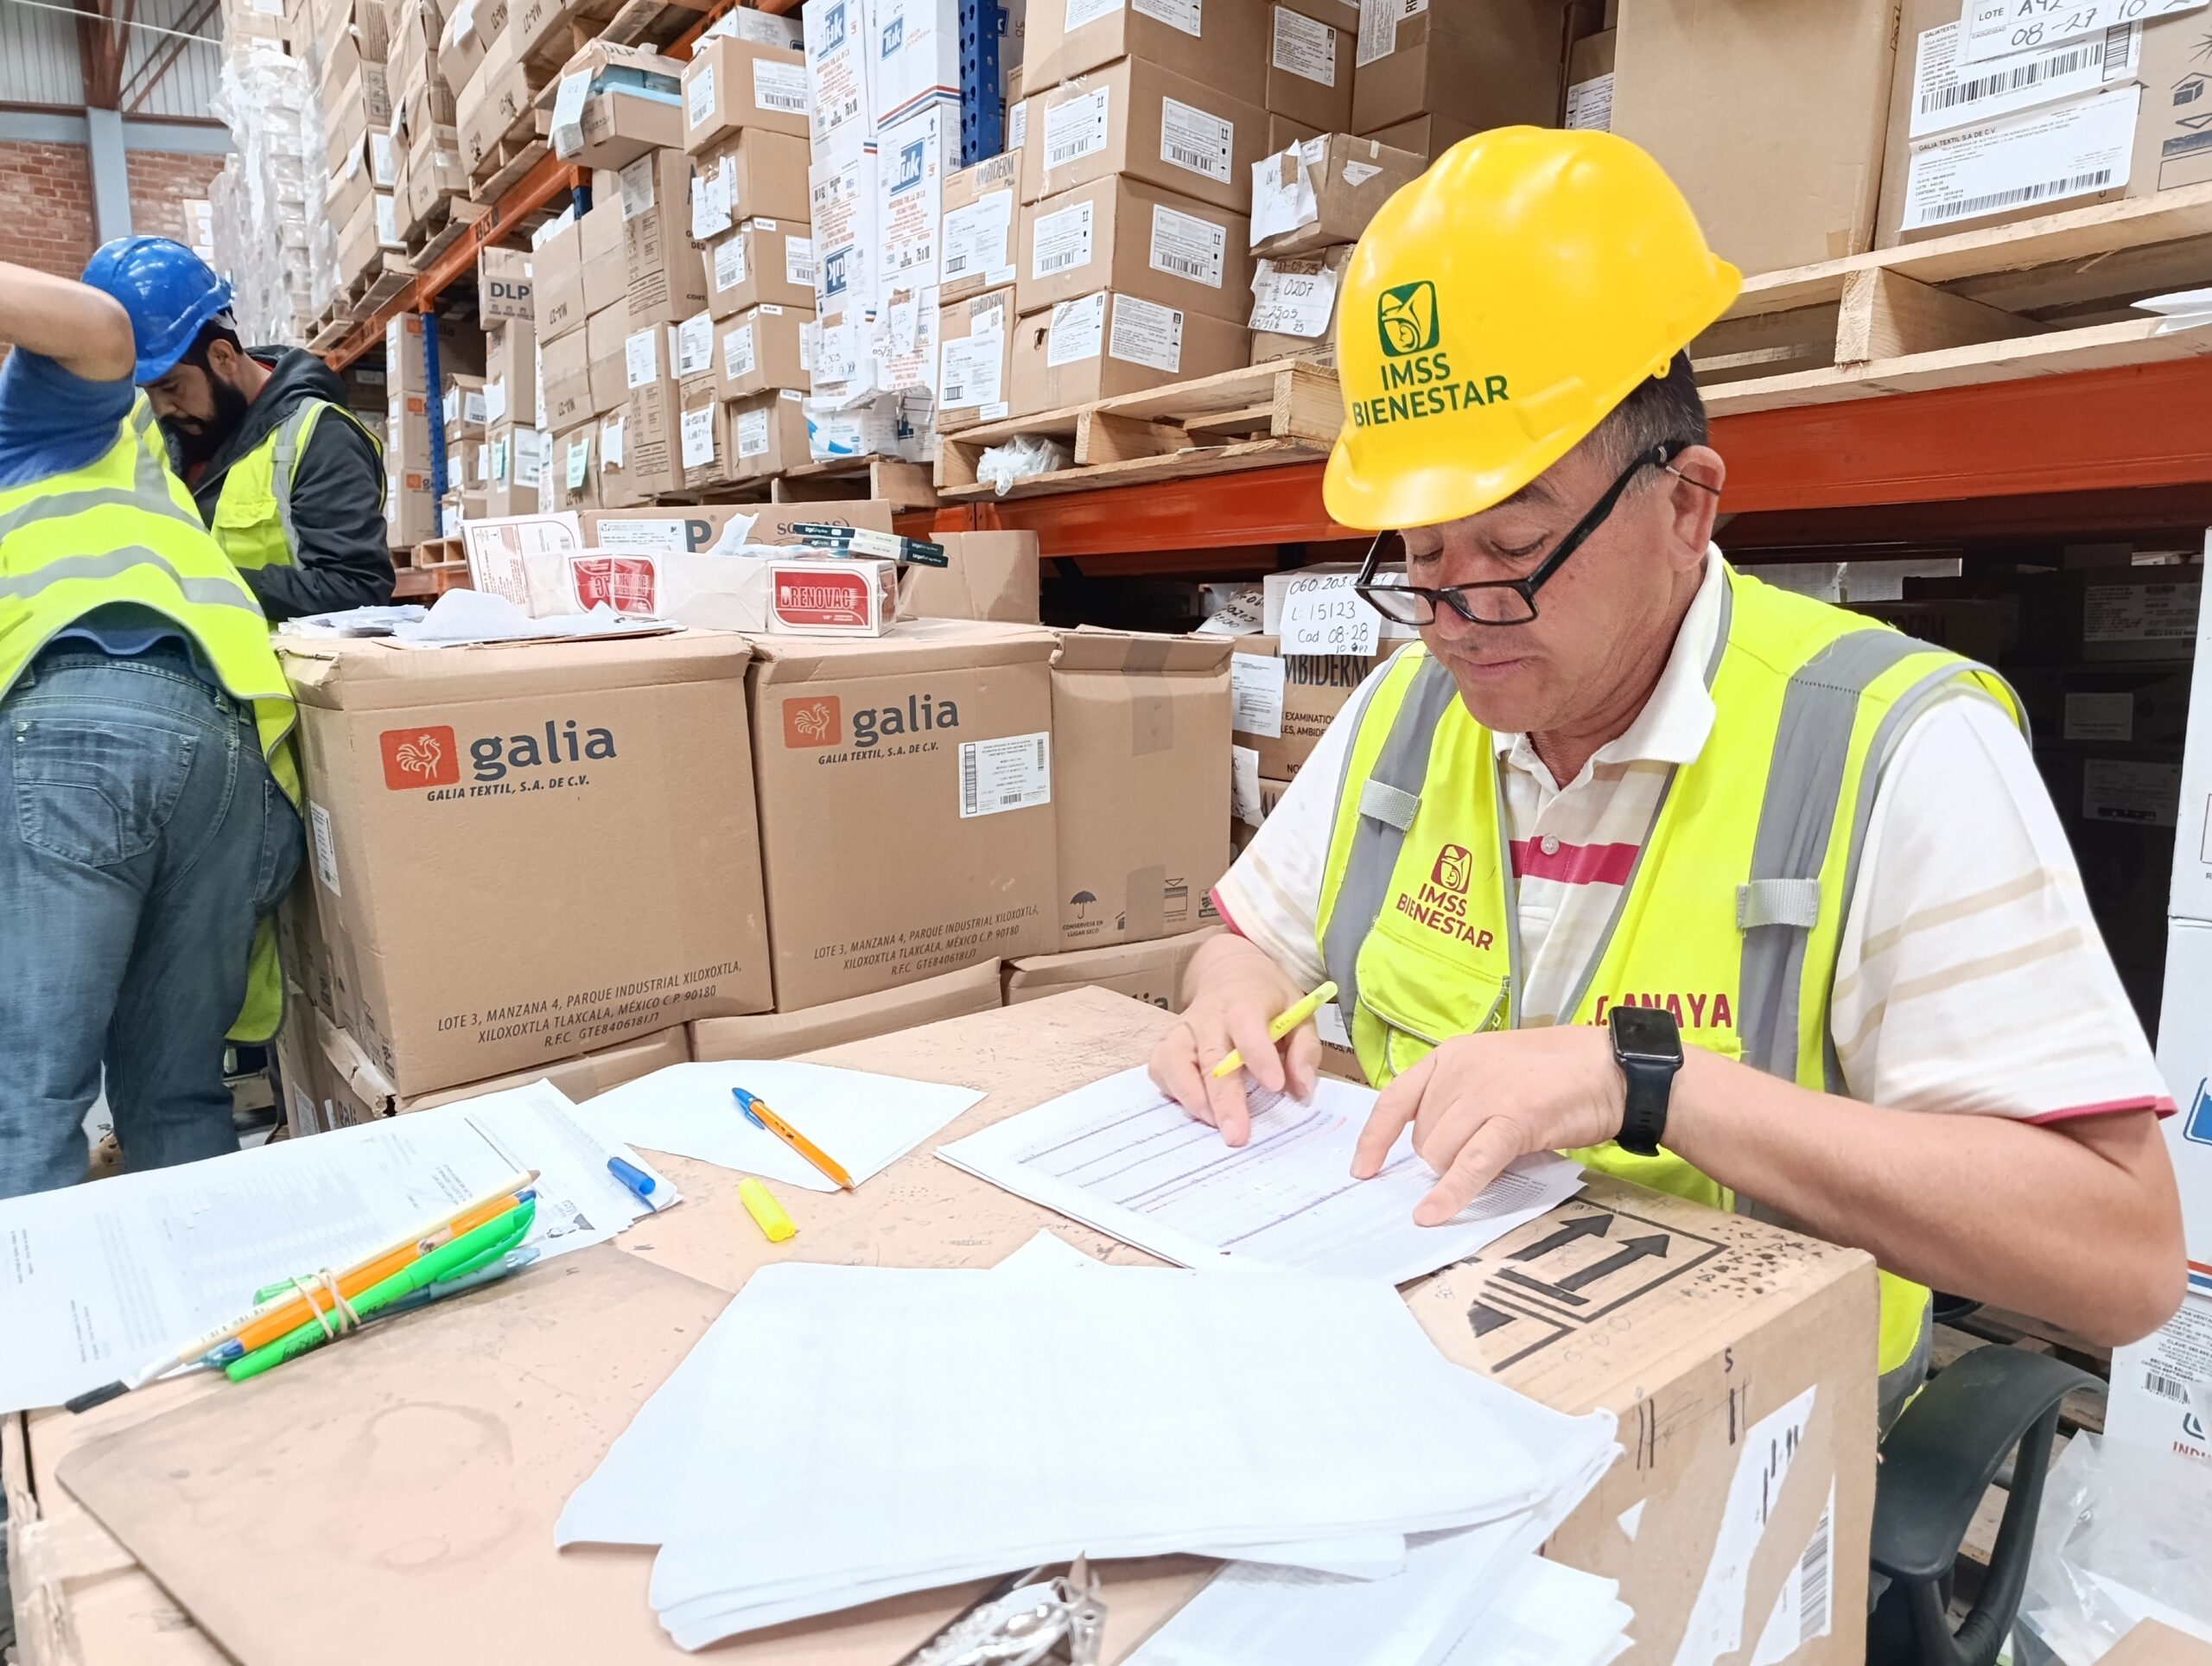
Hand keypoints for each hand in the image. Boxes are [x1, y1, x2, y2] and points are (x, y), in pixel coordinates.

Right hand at [1149, 937, 1318, 1146]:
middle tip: (1236, 1135)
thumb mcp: (1299, 1011)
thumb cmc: (1267, 998)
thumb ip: (1304, 1049)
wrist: (1229, 969)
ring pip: (1173, 1062)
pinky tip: (1196, 1107)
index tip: (1274, 1086)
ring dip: (1191, 1097)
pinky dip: (1173, 1092)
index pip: (1248, 1028)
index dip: (1260, 1057)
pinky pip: (1160, 1069)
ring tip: (1212, 1123)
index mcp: (1244, 1002)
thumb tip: (1300, 1088)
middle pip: (1210, 1057)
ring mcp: (1183, 1030)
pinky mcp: (1168, 1044)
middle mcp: (1208, 1016)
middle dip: (1223, 1099)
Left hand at [1351, 1028, 1624, 1224]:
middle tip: (1478, 1158)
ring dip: (1455, 1174)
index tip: (1363, 1169)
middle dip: (1440, 1160)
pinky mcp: (1512, 1120)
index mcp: (1451, 1055)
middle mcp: (1459, 1071)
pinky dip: (1450, 1193)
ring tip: (1496, 1161)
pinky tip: (1434, 1214)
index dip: (1374, 1138)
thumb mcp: (1495, 1071)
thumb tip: (1436, 1149)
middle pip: (1422, 1137)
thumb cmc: (1559, 1073)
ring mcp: (1484, 1094)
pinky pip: (1470, 1165)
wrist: (1612, 1069)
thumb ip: (1460, 1100)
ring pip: (1440, 1153)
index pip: (1394, 1098)